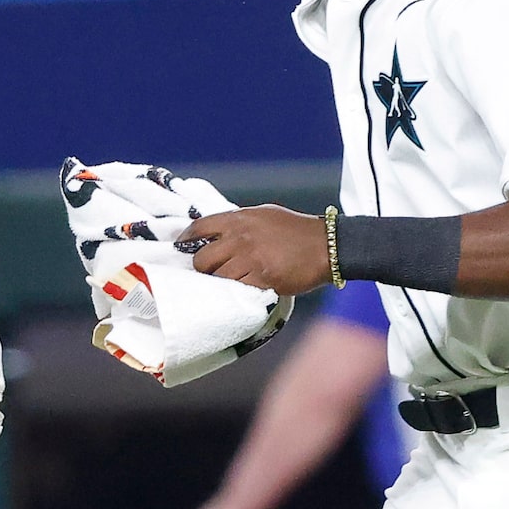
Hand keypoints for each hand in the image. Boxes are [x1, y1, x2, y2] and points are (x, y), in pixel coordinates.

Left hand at [184, 206, 332, 294]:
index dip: (186, 240)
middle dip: (203, 269)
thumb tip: (216, 234)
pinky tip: (244, 290)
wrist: (327, 245)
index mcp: (239, 219)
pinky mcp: (261, 278)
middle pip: (201, 259)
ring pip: (217, 278)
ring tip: (231, 283)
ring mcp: (250, 259)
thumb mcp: (264, 216)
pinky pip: (237, 290)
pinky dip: (237, 292)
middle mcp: (240, 238)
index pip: (199, 228)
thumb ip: (239, 224)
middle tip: (212, 273)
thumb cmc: (296, 231)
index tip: (181, 249)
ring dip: (220, 284)